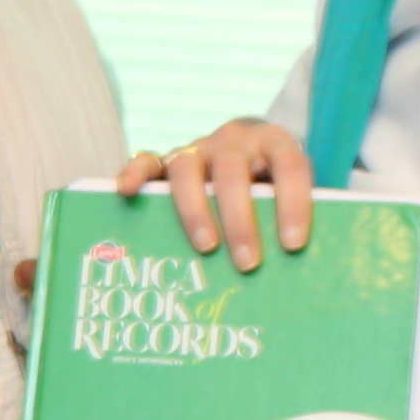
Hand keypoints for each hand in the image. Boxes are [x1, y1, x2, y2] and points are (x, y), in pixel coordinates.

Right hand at [116, 120, 313, 269]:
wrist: (249, 154)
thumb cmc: (273, 189)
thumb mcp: (289, 197)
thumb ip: (290, 221)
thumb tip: (293, 278)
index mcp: (274, 143)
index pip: (290, 167)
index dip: (294, 204)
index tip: (293, 244)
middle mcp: (234, 140)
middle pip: (233, 172)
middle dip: (241, 220)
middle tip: (248, 263)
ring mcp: (199, 148)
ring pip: (188, 169)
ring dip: (196, 210)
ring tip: (206, 247)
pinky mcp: (168, 160)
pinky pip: (147, 161)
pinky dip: (134, 173)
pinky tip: (125, 191)